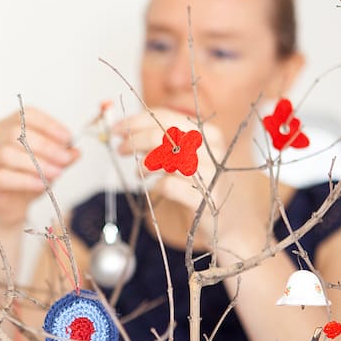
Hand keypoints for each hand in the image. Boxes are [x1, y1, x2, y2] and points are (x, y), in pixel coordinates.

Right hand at [0, 107, 78, 228]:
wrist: (12, 208)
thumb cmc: (29, 180)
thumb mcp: (51, 165)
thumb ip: (63, 157)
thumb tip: (75, 151)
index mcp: (8, 127)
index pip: (25, 115)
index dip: (48, 124)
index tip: (67, 138)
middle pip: (14, 133)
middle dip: (45, 145)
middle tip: (64, 158)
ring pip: (6, 154)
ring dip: (36, 163)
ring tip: (56, 173)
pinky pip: (2, 177)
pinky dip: (25, 180)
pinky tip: (41, 184)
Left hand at [113, 109, 248, 244]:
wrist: (224, 222)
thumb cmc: (198, 185)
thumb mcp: (183, 157)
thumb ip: (161, 142)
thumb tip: (126, 129)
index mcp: (208, 134)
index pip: (167, 118)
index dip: (137, 121)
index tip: (116, 129)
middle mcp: (212, 150)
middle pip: (163, 136)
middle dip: (135, 140)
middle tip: (120, 150)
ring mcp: (211, 174)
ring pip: (167, 158)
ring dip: (144, 165)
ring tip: (139, 174)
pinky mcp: (205, 198)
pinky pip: (169, 185)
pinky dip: (156, 186)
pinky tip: (156, 188)